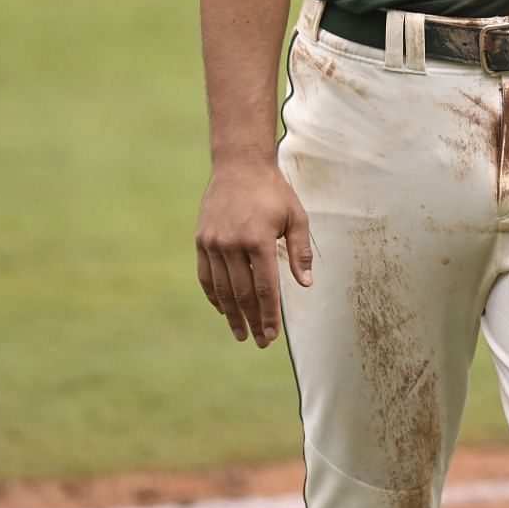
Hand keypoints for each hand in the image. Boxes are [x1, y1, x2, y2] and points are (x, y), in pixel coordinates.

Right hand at [194, 160, 313, 346]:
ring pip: (222, 290)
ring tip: (241, 333)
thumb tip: (306, 285)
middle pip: (243, 294)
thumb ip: (300, 252)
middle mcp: (233, 244)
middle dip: (253, 321)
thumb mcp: (296, 217)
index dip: (269, 315)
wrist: (239, 166)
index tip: (273, 335)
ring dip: (232, 315)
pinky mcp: (201, 241)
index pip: (265, 288)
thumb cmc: (274, 192)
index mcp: (259, 240)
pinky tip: (224, 310)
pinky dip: (214, 296)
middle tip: (261, 342)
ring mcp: (213, 244)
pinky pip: (205, 277)